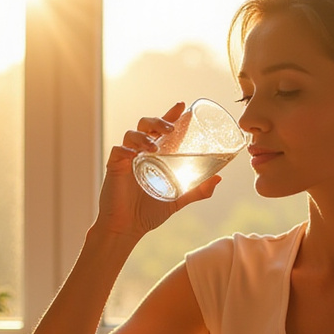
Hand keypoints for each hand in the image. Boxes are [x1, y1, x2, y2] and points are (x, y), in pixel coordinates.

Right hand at [94, 102, 221, 237]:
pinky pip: (118, 150)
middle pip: (146, 124)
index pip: (162, 129)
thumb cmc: (149, 212)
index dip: (171, 115)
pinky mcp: (114, 167)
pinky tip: (134, 154)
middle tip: (171, 128)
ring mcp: (127, 158)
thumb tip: (218, 178)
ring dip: (144, 136)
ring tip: (155, 146)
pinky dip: (126, 149)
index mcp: (155, 155)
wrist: (127, 228)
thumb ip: (198, 189)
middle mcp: (140, 153)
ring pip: (132, 134)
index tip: (183, 105)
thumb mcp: (178, 199)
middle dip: (158, 121)